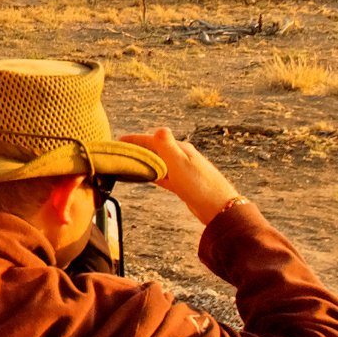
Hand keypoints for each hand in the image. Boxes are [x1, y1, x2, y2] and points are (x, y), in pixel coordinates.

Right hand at [120, 128, 240, 224]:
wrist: (218, 208)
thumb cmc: (199, 185)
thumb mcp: (180, 163)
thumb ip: (168, 146)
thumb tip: (160, 128)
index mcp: (181, 149)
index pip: (153, 140)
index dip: (135, 140)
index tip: (119, 140)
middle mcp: (182, 157)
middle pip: (155, 150)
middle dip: (138, 149)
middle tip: (120, 151)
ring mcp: (183, 170)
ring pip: (158, 162)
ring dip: (144, 161)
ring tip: (129, 162)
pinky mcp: (183, 184)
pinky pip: (163, 175)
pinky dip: (152, 173)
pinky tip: (146, 176)